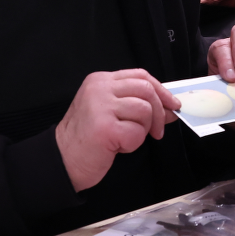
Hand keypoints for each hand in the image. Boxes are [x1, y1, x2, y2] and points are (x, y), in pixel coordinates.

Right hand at [55, 69, 180, 191]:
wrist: (62, 160)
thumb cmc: (86, 138)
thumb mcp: (110, 112)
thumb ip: (136, 104)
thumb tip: (169, 106)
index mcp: (100, 81)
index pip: (140, 75)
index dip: (161, 90)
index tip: (171, 104)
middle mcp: (99, 89)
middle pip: (146, 89)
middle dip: (158, 112)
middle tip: (156, 131)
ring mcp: (101, 107)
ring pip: (144, 110)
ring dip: (142, 130)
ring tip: (125, 138)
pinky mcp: (105, 128)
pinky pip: (137, 133)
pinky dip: (133, 143)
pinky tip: (118, 146)